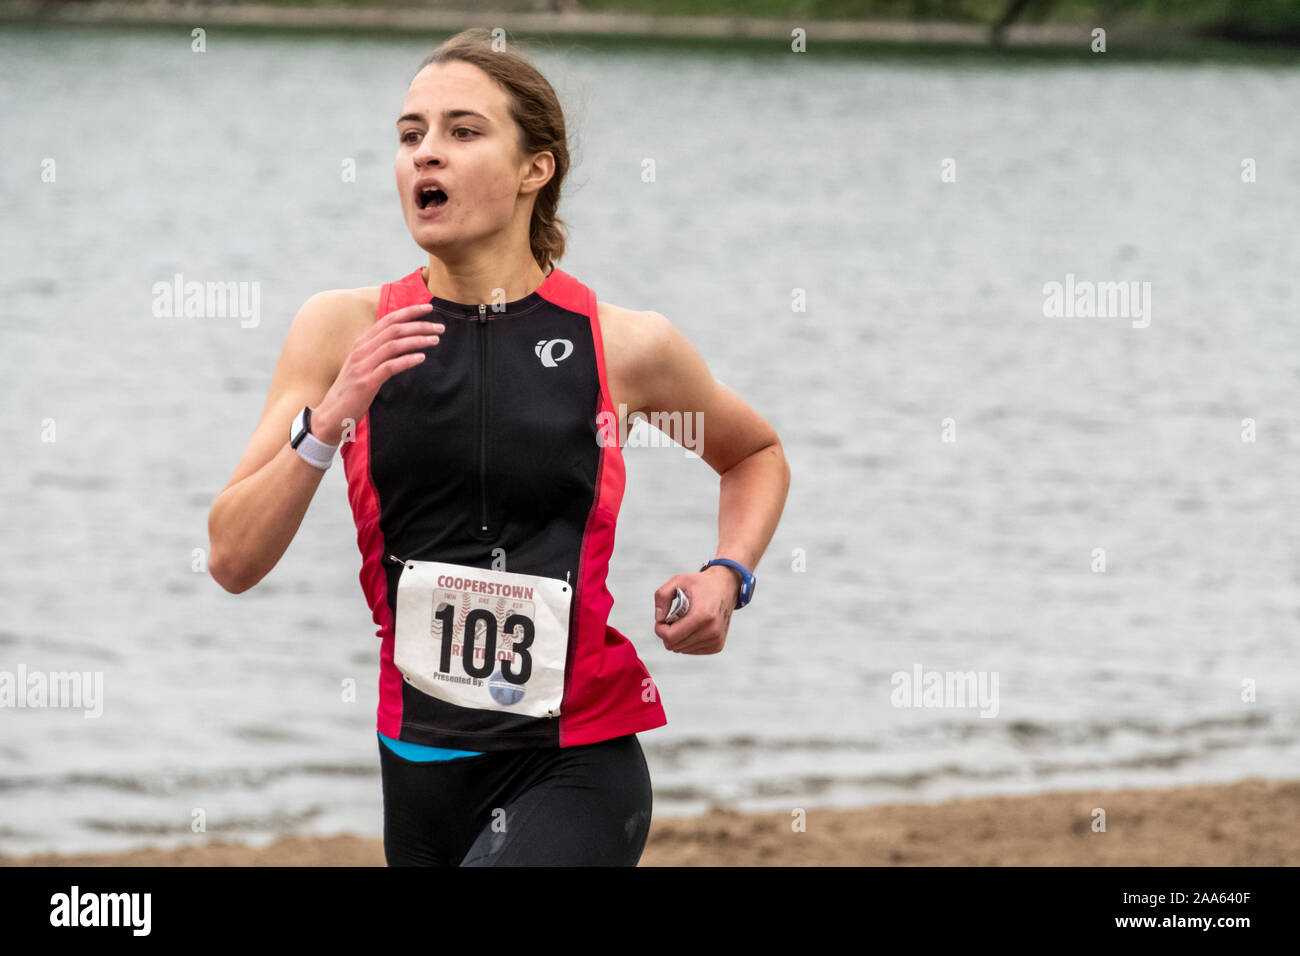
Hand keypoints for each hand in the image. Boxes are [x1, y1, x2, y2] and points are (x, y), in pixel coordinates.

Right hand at [312, 302, 444, 443]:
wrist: (332, 413)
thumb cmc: (351, 390)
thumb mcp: (363, 365)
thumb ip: (378, 352)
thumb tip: (402, 342)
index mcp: (362, 343)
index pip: (388, 320)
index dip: (409, 312)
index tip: (428, 308)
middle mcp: (361, 350)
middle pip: (394, 330)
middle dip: (419, 325)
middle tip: (440, 327)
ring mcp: (363, 366)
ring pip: (393, 345)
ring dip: (417, 340)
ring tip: (435, 340)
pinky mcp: (366, 382)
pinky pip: (389, 366)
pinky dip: (406, 360)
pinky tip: (421, 358)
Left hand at [653, 566, 738, 654]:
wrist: (726, 588)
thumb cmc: (700, 584)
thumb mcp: (678, 580)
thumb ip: (662, 596)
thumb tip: (658, 619)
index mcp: (702, 615)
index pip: (671, 636)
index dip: (660, 629)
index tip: (662, 619)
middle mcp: (712, 631)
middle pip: (675, 645)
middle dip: (667, 633)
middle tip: (672, 619)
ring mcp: (716, 640)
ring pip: (682, 649)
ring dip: (677, 637)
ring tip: (683, 621)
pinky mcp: (717, 646)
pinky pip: (691, 650)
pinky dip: (686, 640)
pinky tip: (691, 627)